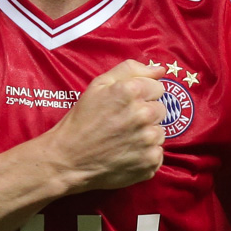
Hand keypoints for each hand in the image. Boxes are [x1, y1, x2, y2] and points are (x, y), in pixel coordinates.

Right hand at [42, 60, 167, 192]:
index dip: (142, 95)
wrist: (69, 160)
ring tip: (123, 139)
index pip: (158, 88)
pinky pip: (157, 153)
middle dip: (145, 114)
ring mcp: (149, 140)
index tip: (127, 105)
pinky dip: (145, 154)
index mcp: (132, 91)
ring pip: (159, 132)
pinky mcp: (150, 162)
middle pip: (160, 109)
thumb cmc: (82, 120)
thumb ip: (130, 70)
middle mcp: (144, 114)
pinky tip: (126, 154)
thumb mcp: (99, 85)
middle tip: (123, 122)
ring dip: (146, 135)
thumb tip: (160, 69)